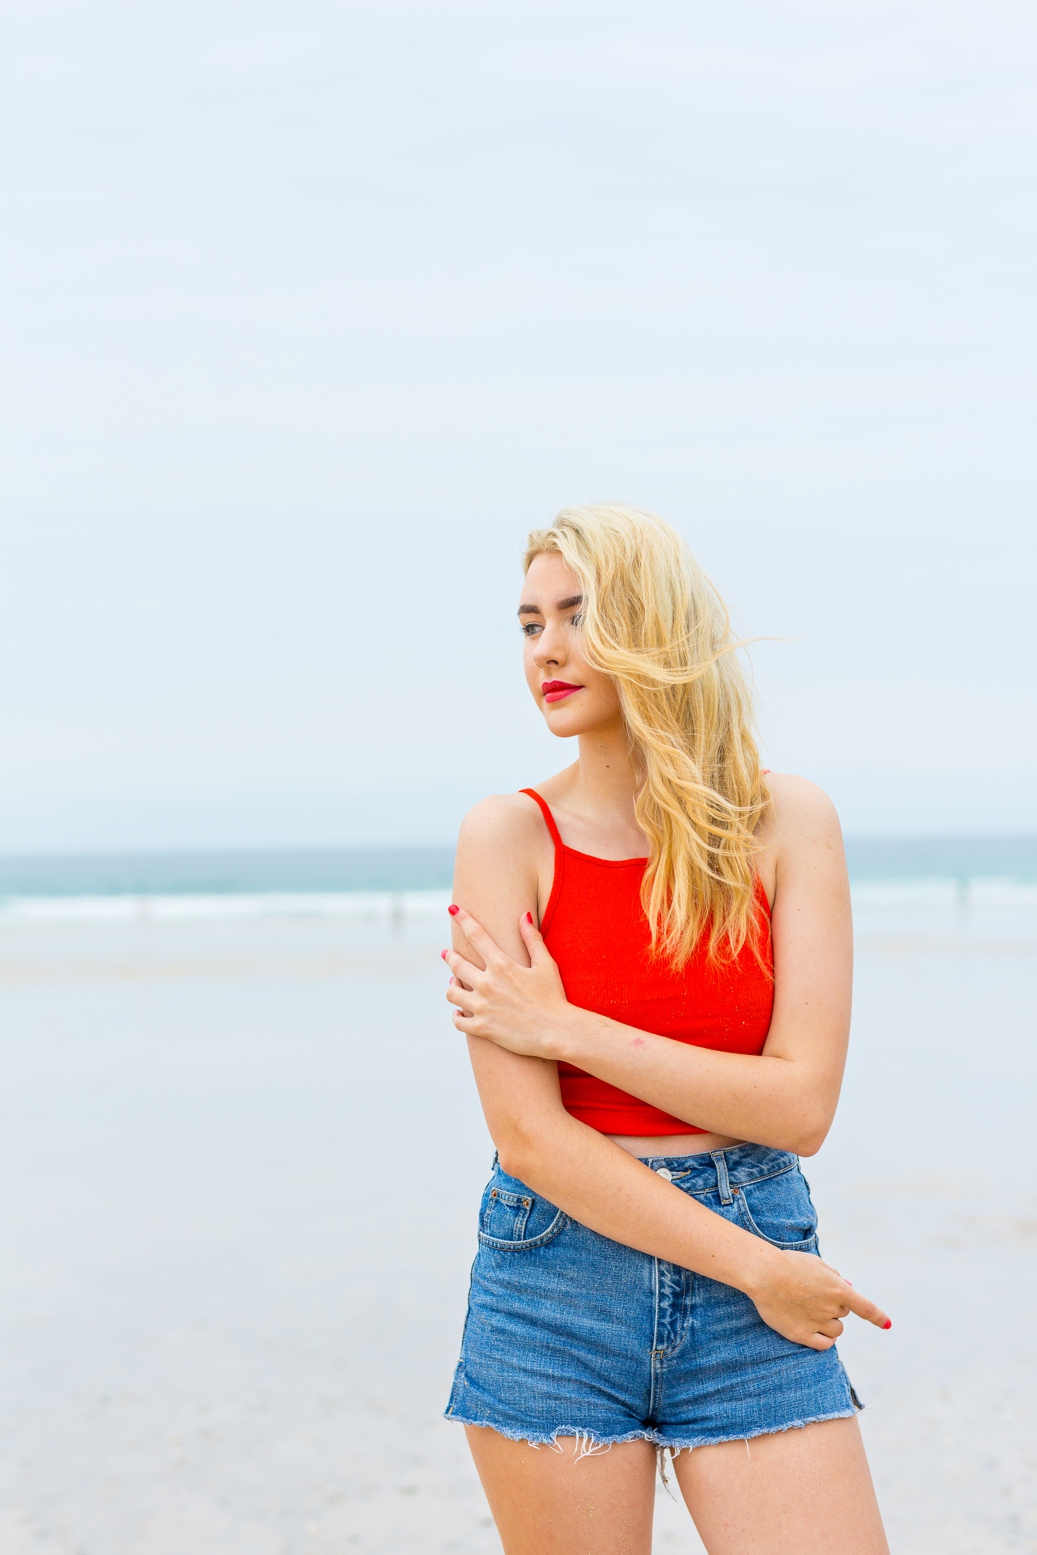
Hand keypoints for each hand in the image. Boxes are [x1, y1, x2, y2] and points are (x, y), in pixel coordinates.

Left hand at [442, 906, 572, 1058]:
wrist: (557, 1032)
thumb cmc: (554, 997)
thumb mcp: (546, 965)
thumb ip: (532, 939)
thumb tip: (524, 915)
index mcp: (502, 965)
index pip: (476, 935)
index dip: (463, 919)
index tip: (453, 909)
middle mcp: (487, 983)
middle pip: (456, 964)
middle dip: (450, 957)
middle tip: (447, 954)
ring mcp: (482, 1007)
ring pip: (452, 993)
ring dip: (452, 987)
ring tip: (454, 984)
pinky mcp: (482, 1028)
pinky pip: (458, 1021)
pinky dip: (456, 1017)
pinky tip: (459, 1013)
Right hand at [744, 1243, 890, 1350]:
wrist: (764, 1274)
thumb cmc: (789, 1264)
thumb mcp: (816, 1264)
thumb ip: (835, 1277)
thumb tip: (849, 1289)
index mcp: (838, 1289)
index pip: (865, 1307)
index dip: (878, 1317)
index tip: (887, 1324)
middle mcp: (831, 1308)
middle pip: (844, 1313)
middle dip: (835, 1306)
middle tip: (814, 1296)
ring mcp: (817, 1323)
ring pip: (836, 1330)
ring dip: (830, 1323)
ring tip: (811, 1311)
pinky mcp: (802, 1335)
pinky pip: (824, 1344)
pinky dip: (825, 1340)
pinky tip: (818, 1333)